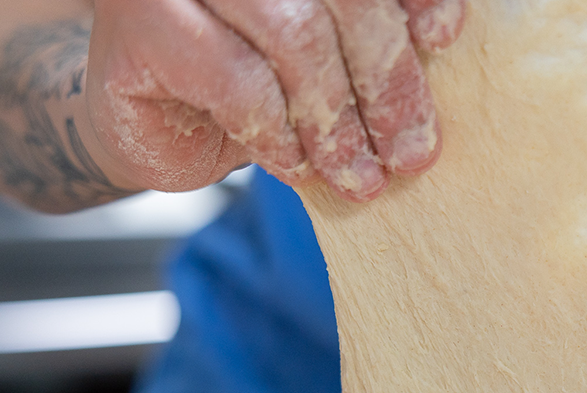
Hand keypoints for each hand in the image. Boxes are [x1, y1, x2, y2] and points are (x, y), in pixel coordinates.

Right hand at [86, 0, 463, 201]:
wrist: (145, 122)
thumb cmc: (244, 81)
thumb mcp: (323, 56)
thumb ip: (370, 37)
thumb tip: (441, 47)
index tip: (443, 41)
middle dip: (384, 78)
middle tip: (411, 150)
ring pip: (294, 34)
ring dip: (336, 118)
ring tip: (359, 174)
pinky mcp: (143, 22)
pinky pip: (238, 83)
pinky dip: (279, 133)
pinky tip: (298, 165)